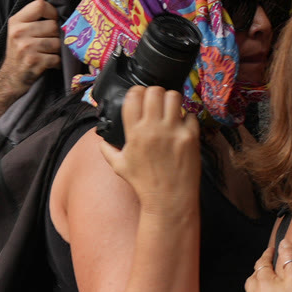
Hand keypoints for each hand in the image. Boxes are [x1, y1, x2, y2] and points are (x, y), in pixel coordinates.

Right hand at [0, 0, 61, 96]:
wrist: (10, 78)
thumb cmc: (18, 51)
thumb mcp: (20, 28)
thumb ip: (34, 10)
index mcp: (16, 21)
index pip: (41, 6)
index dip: (52, 12)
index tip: (52, 20)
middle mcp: (19, 33)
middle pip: (53, 25)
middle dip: (56, 35)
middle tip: (49, 42)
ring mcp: (26, 48)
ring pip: (57, 42)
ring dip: (57, 50)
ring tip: (49, 53)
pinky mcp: (34, 62)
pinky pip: (56, 58)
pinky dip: (56, 63)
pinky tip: (49, 64)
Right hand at [98, 86, 199, 215]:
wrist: (168, 199)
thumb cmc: (145, 184)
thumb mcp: (119, 167)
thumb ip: (108, 150)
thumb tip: (101, 141)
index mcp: (135, 133)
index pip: (134, 96)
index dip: (137, 92)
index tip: (140, 97)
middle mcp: (153, 129)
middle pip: (155, 91)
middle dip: (155, 93)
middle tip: (157, 102)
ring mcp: (173, 132)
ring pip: (174, 97)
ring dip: (172, 100)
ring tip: (171, 110)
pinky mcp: (190, 137)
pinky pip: (190, 115)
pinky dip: (187, 118)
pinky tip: (182, 127)